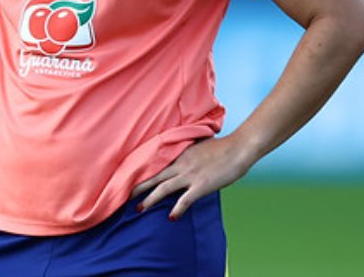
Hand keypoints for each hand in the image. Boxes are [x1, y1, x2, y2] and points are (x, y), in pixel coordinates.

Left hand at [131, 136, 252, 219]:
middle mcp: (180, 164)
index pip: (155, 164)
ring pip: (163, 188)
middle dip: (138, 187)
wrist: (238, 148)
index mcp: (179, 155)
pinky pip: (185, 199)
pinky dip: (177, 209)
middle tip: (125, 196)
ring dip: (150, 199)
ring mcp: (190, 175)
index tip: (128, 179)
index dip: (141, 172)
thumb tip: (183, 157)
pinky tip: (171, 217)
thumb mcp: (198, 146)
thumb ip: (187, 153)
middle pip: (153, 177)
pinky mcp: (201, 185)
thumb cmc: (222, 147)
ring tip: (139, 208)